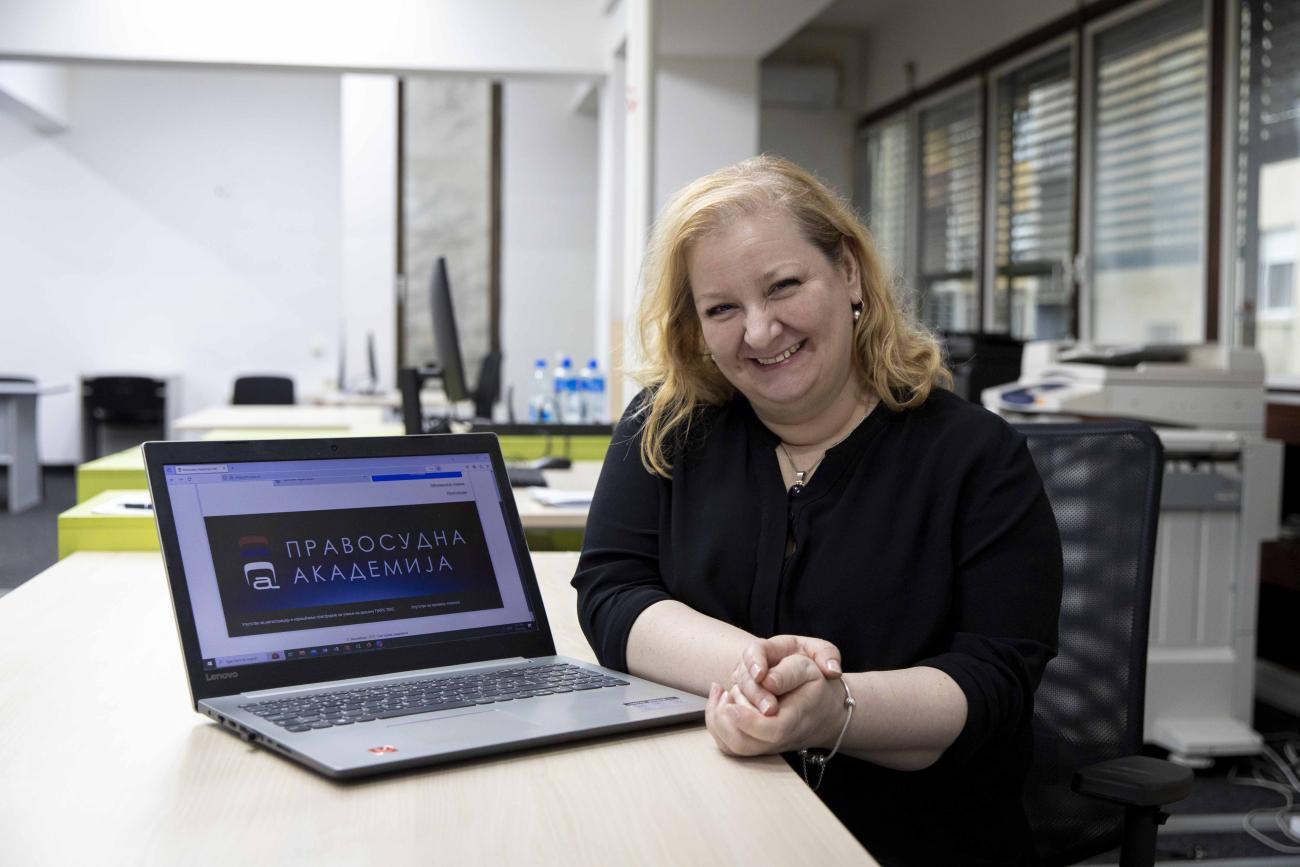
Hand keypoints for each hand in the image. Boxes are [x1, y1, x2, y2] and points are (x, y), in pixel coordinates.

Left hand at [705, 668, 842, 756]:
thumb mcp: (809, 670)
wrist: (823, 711)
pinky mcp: (755, 744)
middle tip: (727, 692)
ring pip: (732, 746)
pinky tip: (720, 699)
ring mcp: (765, 745)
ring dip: (718, 719)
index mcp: (794, 720)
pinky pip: (728, 744)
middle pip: (743, 743)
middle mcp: (778, 739)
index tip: (731, 704)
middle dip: (726, 717)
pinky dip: (717, 723)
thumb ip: (788, 672)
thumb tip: (767, 681)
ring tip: (722, 694)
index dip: (747, 720)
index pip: (769, 730)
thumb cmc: (814, 687)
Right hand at [728, 634, 841, 715]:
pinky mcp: (742, 707)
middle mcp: (750, 668)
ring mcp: (744, 688)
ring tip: (767, 719)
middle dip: (754, 694)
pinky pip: (732, 716)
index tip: (761, 675)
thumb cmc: (812, 666)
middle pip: (743, 678)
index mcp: (769, 649)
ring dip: (746, 711)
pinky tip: (753, 730)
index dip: (754, 662)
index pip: (754, 651)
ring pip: (736, 698)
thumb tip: (832, 670)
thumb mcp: (822, 654)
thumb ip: (828, 655)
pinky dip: (738, 723)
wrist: (808, 689)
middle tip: (770, 709)